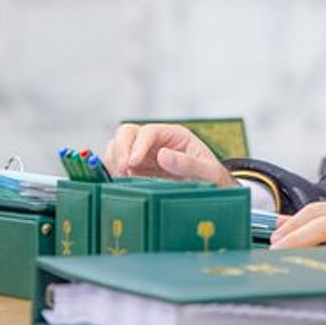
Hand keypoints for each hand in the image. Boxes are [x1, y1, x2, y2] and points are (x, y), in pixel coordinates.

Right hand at [101, 123, 234, 186]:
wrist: (211, 192)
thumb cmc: (211, 178)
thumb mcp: (208, 171)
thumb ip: (188, 163)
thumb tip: (164, 155)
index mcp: (174, 136)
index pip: (148, 132)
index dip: (138, 146)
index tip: (133, 163)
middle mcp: (155, 142)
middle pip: (127, 133)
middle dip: (121, 149)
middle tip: (123, 170)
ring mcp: (144, 156)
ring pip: (117, 147)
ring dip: (115, 161)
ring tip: (123, 180)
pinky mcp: (136, 171)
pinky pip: (116, 166)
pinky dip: (113, 173)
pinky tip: (120, 184)